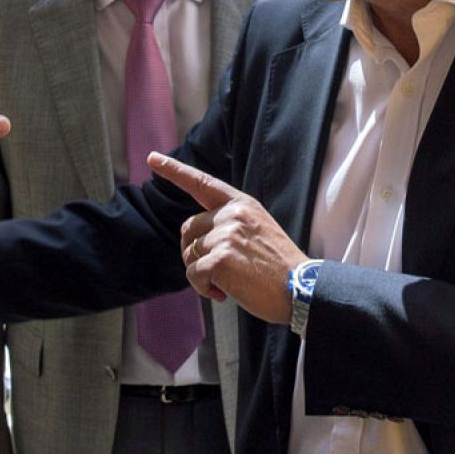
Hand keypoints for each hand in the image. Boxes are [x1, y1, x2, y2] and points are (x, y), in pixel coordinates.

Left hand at [148, 152, 308, 323]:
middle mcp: (231, 215)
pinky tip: (224, 294)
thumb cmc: (279, 267)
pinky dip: (203, 289)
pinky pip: (193, 274)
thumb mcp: (257, 231)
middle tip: (219, 271)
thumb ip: (229, 225)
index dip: (174, 170)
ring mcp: (225, 235)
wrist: (302, 290)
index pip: (202, 182)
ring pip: (189, 255)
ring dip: (202, 274)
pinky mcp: (220, 259)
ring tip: (229, 284)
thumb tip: (193, 241)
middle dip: (195, 253)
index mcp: (241, 204)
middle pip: (188, 231)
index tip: (152, 159)